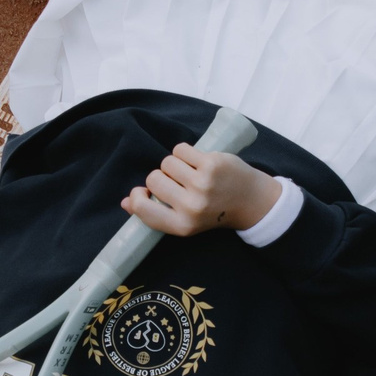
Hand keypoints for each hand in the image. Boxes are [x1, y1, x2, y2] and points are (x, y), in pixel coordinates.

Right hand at [122, 144, 281, 236]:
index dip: (137, 196)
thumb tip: (125, 203)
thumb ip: (154, 213)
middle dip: (162, 177)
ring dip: (175, 164)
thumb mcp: (185, 220)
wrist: (251, 202)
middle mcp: (191, 207)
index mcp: (182, 226)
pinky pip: (181, 149)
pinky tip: (197, 161)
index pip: (143, 208)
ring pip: (167, 162)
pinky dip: (185, 152)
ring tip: (190, 172)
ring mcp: (202, 184)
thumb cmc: (212, 211)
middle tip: (179, 182)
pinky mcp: (211, 164)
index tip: (144, 193)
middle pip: (153, 178)